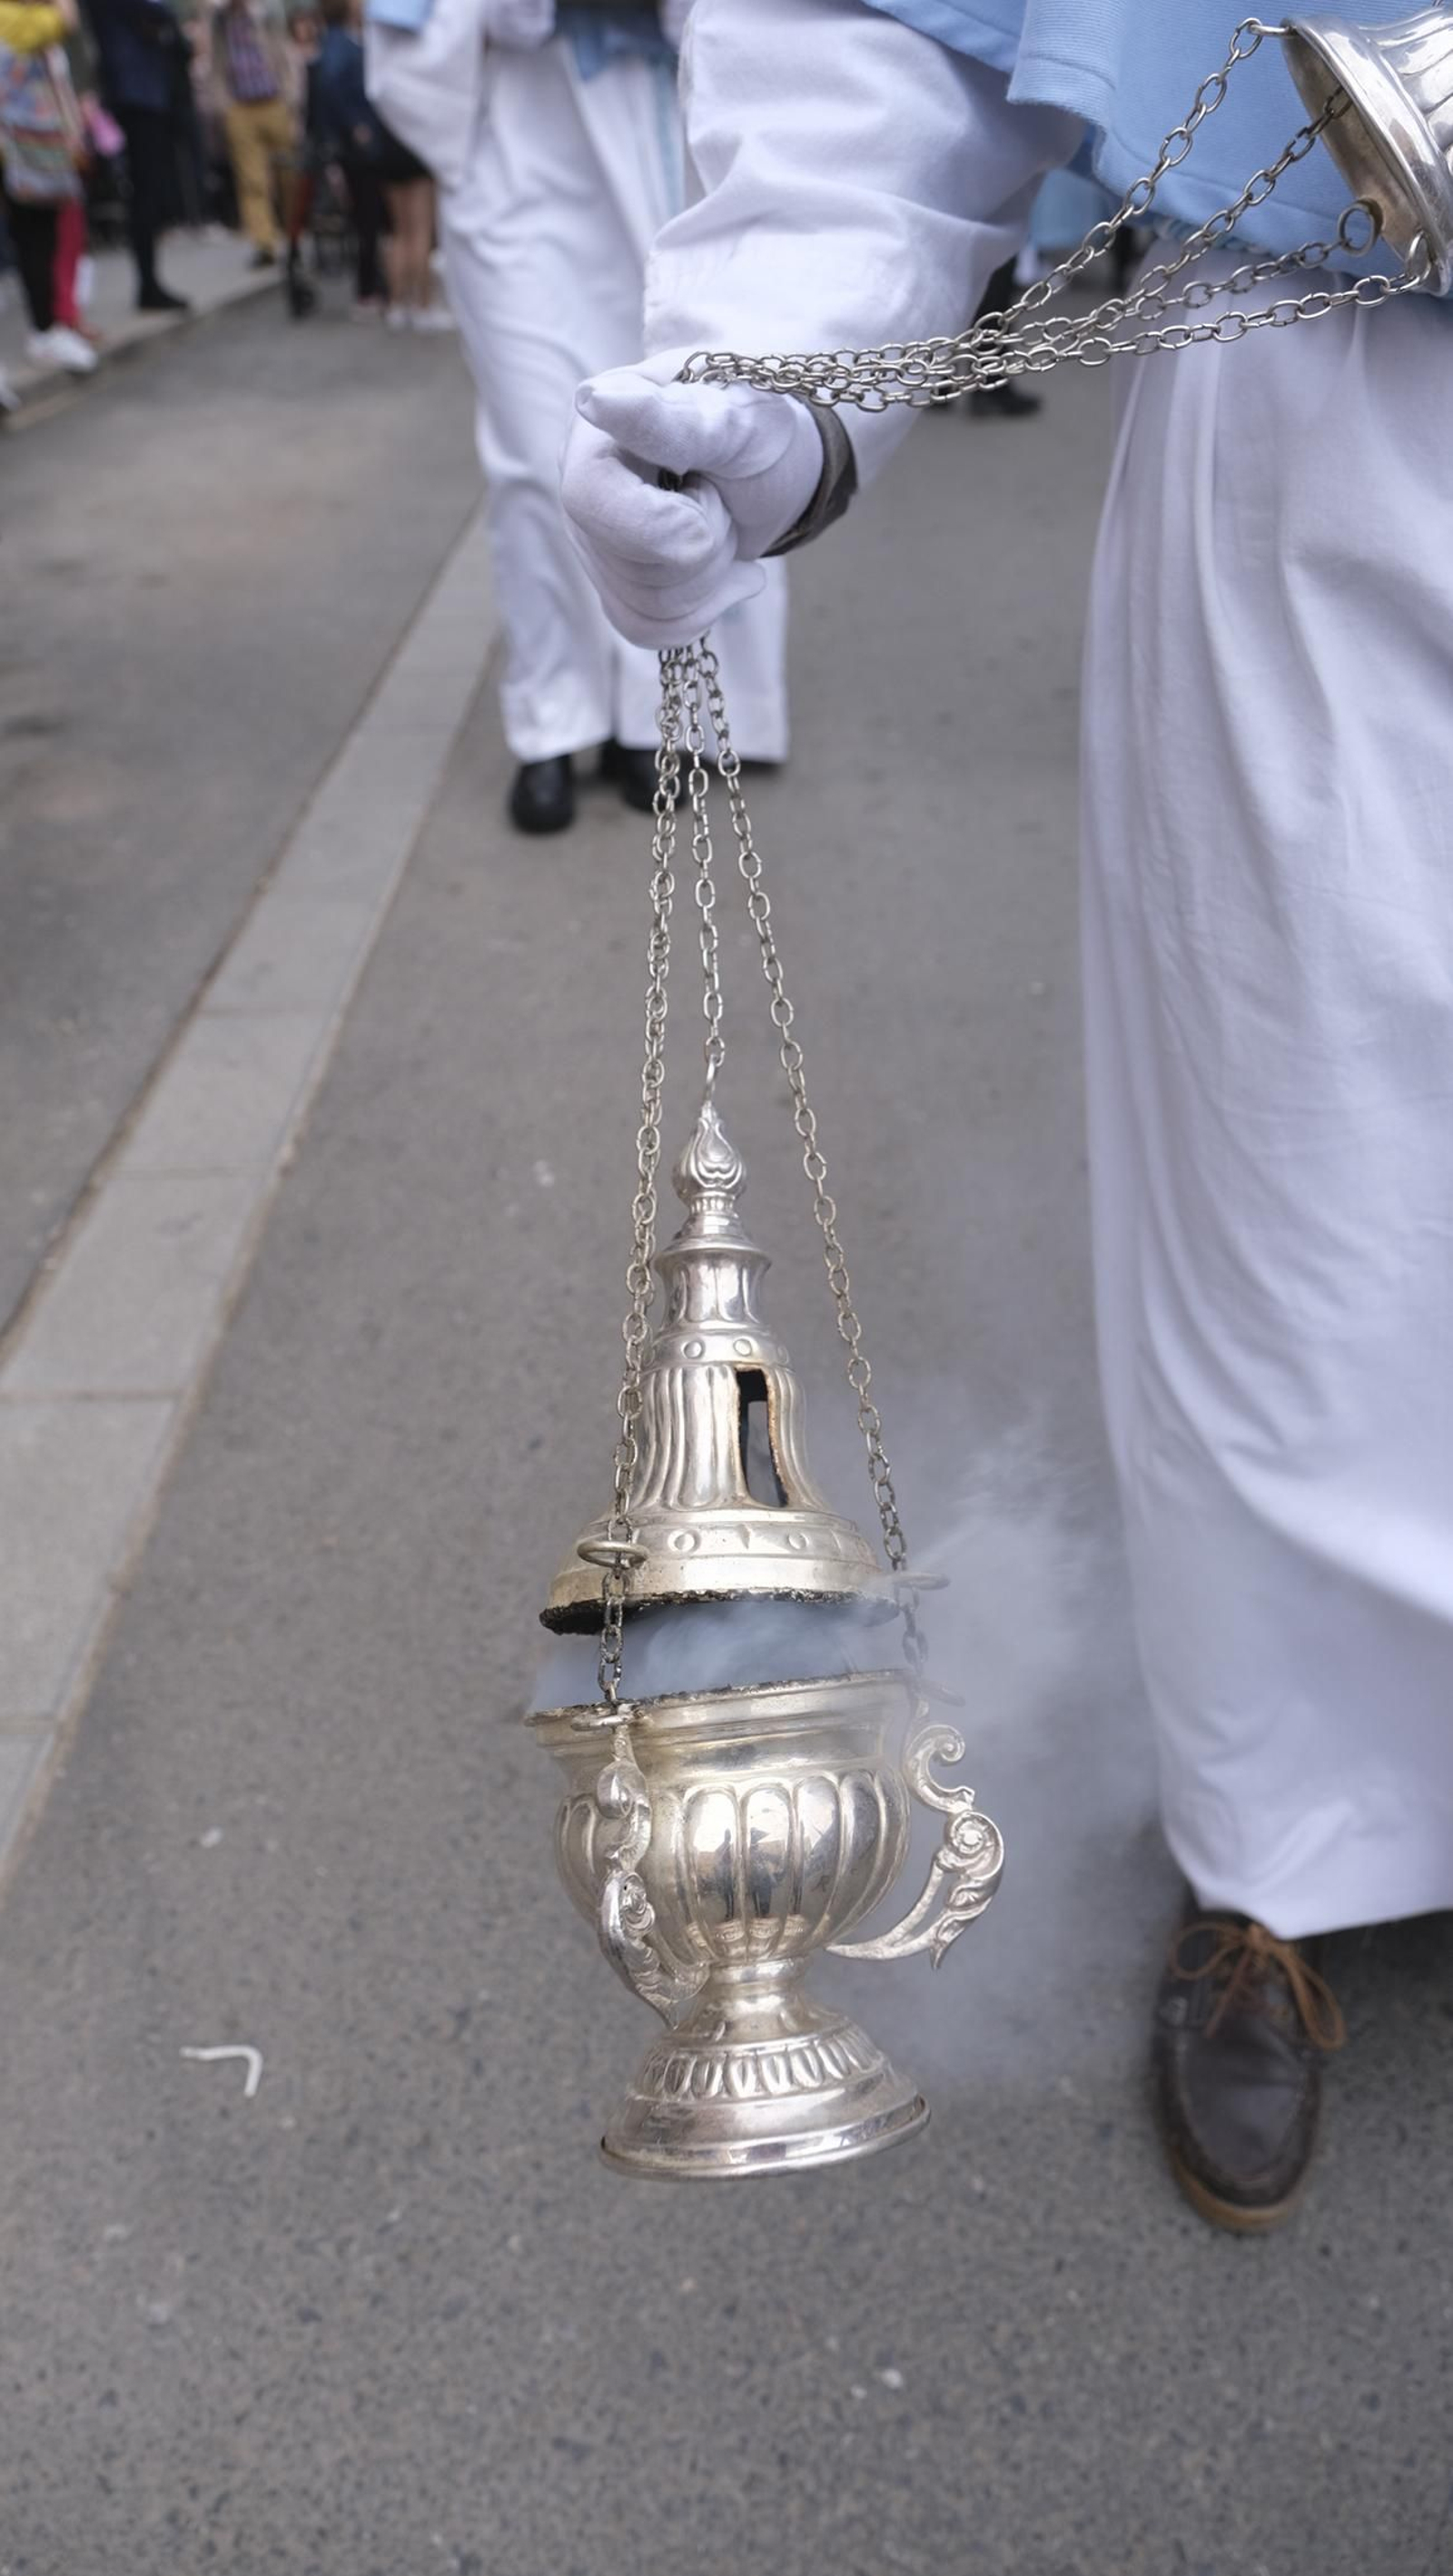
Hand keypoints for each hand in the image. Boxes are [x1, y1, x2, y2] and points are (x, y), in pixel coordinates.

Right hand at [561, 350, 821, 648]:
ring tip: (723, 524)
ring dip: (711, 576)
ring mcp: (593, 539)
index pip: (591, 499)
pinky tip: (730, 574)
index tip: (708, 489)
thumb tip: (593, 401)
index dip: (661, 519)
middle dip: (704, 546)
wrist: (773, 462)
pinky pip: (646, 628)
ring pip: (645, 606)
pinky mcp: (614, 580)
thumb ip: (670, 420)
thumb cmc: (756, 426)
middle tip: (721, 499)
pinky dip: (702, 610)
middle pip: (630, 568)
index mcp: (596, 429)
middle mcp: (581, 485)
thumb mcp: (735, 418)